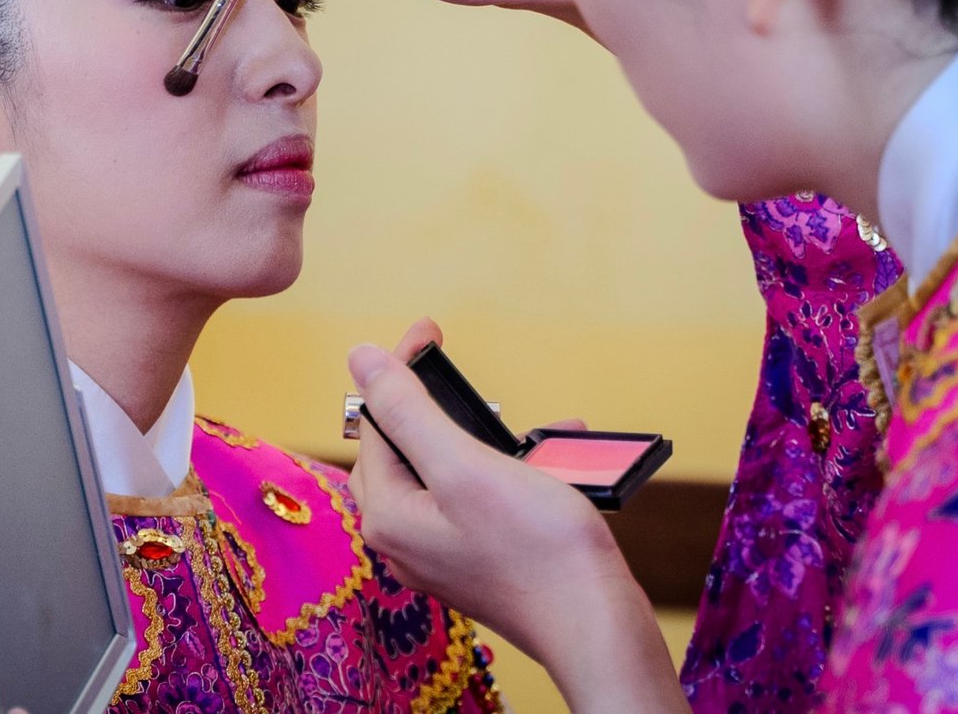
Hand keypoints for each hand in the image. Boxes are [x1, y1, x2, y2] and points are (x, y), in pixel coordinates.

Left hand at [346, 336, 687, 713]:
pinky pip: (481, 498)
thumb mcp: (464, 465)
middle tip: (457, 370)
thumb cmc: (535, 548)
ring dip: (485, 438)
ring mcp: (442, 553)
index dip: (400, 369)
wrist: (597, 627)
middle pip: (404, 447)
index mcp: (388, 512)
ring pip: (448, 471)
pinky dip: (510, 470)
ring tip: (527, 425)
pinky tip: (551, 459)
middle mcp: (405, 537)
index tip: (430, 330)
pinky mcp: (480, 560)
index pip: (377, 421)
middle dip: (437, 405)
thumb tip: (361, 357)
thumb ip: (408, 409)